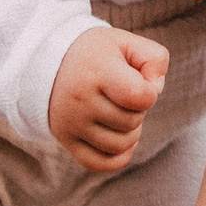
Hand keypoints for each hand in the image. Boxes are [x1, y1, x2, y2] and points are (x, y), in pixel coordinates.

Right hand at [49, 26, 167, 173]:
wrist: (50, 63)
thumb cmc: (97, 53)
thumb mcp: (126, 42)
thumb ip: (155, 59)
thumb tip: (155, 91)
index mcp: (98, 71)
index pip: (139, 96)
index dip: (150, 92)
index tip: (140, 80)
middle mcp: (81, 100)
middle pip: (131, 122)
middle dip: (138, 109)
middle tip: (124, 94)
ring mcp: (72, 124)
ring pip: (120, 145)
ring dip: (130, 131)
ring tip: (120, 111)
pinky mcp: (66, 140)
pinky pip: (100, 163)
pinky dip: (118, 156)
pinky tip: (121, 136)